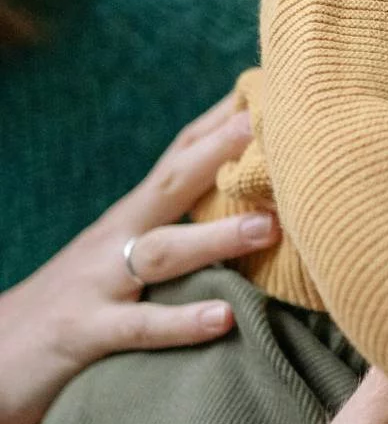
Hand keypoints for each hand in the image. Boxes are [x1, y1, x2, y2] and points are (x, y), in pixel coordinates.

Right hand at [0, 94, 280, 423]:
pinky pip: (138, 327)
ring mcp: (98, 284)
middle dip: (220, 152)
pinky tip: (224, 316)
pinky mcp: (84, 334)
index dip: (222, 123)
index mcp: (129, 218)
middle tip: (275, 127)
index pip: (179, 157)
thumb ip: (174, 230)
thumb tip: (252, 208)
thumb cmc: (75, 303)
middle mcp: (115, 239)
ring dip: (217, 237)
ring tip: (270, 227)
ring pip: (161, 252)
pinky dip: (181, 321)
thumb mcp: (121, 258)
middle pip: (171, 184)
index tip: (269, 89)